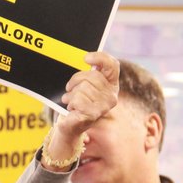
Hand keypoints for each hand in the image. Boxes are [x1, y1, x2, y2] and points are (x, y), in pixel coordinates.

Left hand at [43, 52, 118, 169]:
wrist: (71, 124)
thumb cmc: (78, 102)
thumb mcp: (85, 85)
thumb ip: (90, 73)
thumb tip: (88, 58)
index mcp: (112, 85)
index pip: (112, 65)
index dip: (100, 58)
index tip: (86, 58)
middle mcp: (111, 96)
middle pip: (92, 76)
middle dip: (76, 80)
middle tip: (71, 88)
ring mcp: (103, 106)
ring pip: (82, 88)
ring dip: (71, 94)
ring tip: (72, 101)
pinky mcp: (92, 115)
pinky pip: (77, 99)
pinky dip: (70, 102)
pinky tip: (72, 108)